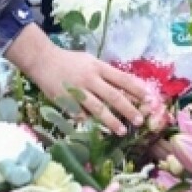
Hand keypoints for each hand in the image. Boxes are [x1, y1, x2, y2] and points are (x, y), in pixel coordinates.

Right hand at [5, 25, 147, 135]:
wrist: (43, 60)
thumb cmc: (69, 61)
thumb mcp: (90, 61)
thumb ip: (105, 73)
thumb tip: (125, 86)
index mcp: (98, 67)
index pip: (122, 79)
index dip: (136, 89)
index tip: (148, 99)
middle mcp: (90, 79)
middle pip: (113, 96)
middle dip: (128, 109)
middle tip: (140, 120)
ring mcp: (78, 91)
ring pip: (98, 108)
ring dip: (112, 121)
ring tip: (122, 131)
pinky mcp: (66, 101)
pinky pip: (80, 115)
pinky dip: (89, 122)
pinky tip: (97, 131)